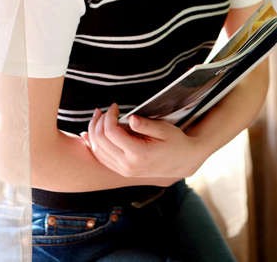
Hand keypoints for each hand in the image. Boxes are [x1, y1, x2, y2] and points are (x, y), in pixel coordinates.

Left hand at [84, 104, 205, 179]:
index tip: (115, 105)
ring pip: (97, 151)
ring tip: (99, 117)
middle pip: (100, 142)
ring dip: (94, 132)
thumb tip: (130, 118)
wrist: (183, 162)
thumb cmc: (175, 142)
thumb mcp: (165, 130)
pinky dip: (94, 144)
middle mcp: (128, 166)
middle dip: (98, 122)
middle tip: (104, 109)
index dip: (109, 116)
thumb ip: (146, 125)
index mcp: (138, 154)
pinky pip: (101, 158)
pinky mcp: (123, 171)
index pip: (111, 133)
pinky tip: (93, 133)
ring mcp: (124, 170)